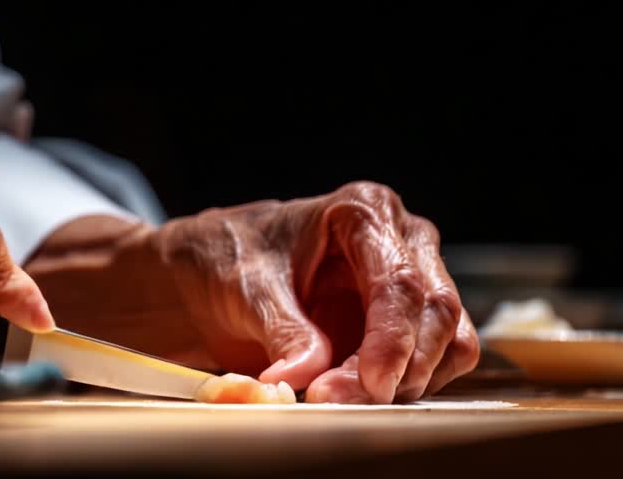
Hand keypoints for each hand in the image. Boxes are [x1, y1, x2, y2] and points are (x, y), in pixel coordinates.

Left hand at [27, 182, 479, 402]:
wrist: (180, 274)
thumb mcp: (235, 288)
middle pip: (435, 315)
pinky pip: (423, 364)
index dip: (384, 345)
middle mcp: (394, 240)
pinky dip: (397, 387)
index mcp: (360, 212)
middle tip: (341, 410)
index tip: (348, 393)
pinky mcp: (389, 324)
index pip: (402, 284)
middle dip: (395, 369)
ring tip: (339, 403)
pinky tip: (350, 397)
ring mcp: (399, 282)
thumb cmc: (205, 259)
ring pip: (443, 343)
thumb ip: (278, 339)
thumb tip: (300, 392)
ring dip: (402, 383)